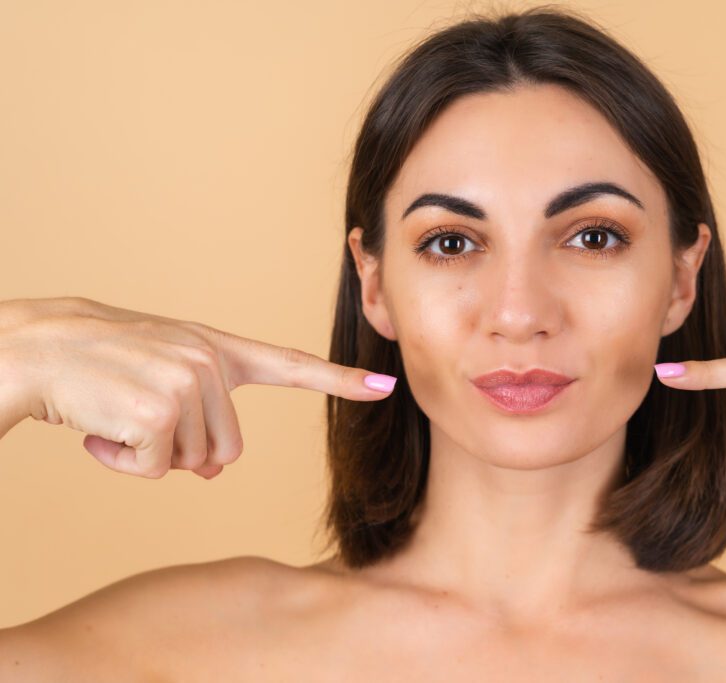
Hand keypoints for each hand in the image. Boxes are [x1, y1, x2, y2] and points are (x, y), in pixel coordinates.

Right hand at [0, 296, 397, 478]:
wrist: (39, 347)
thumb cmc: (103, 367)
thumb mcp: (163, 384)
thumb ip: (201, 420)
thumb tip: (211, 472)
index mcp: (219, 350)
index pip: (292, 366)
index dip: (341, 379)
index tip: (384, 384)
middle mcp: (212, 361)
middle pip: (227, 454)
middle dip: (180, 451)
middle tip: (137, 413)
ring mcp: (188, 382)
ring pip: (193, 464)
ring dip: (148, 455)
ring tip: (118, 413)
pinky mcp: (160, 409)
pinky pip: (155, 470)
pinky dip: (122, 462)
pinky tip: (102, 426)